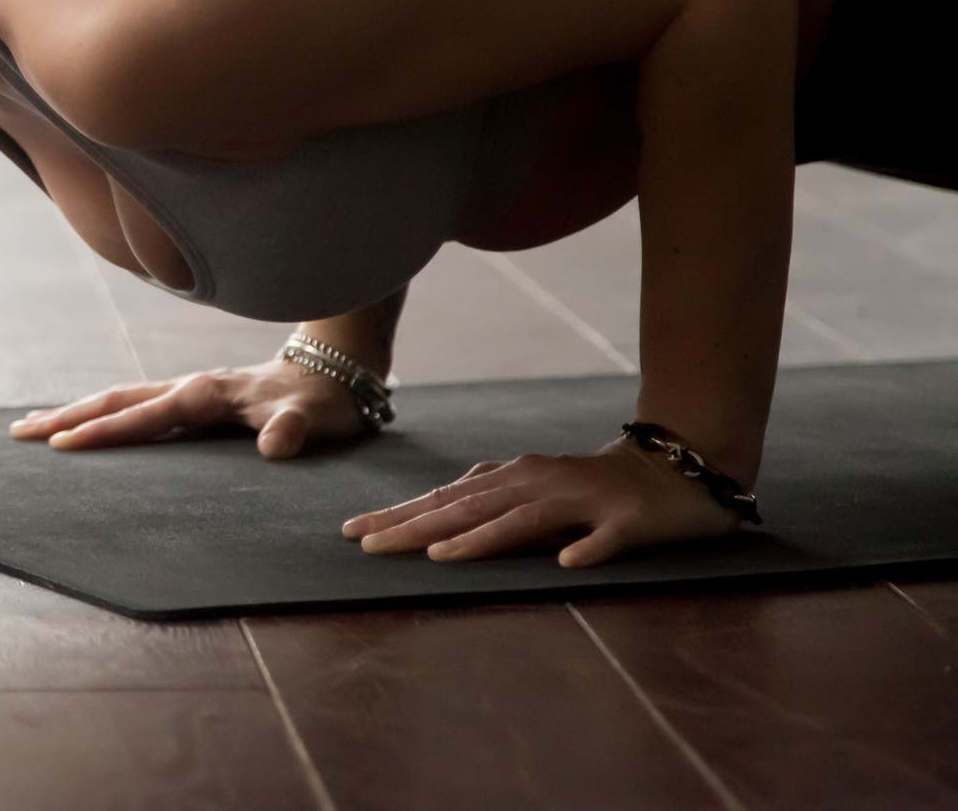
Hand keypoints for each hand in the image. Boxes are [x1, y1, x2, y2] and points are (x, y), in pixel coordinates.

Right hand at [8, 357, 376, 459]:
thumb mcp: (315, 419)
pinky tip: (86, 423)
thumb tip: (277, 445)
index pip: (143, 416)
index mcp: (204, 395)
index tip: (62, 446)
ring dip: (75, 412)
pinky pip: (134, 404)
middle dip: (66, 417)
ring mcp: (186, 391)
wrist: (336, 371)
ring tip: (32, 427)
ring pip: (118, 398)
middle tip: (19, 435)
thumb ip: (293, 429)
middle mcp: (187, 388)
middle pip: (114, 400)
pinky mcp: (191, 398)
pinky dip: (100, 412)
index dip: (103, 432)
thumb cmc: (323, 402)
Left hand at [340, 434, 747, 567]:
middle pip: (470, 507)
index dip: (400, 515)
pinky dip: (587, 550)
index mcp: (515, 479)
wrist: (680, 468)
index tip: (353, 532)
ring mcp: (583, 501)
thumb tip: (440, 510)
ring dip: (483, 539)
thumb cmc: (598, 486)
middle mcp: (540, 484)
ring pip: (526, 520)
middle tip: (369, 544)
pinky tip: (567, 565)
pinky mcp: (627, 521)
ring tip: (440, 557)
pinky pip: (606, 539)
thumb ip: (493, 497)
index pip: (447, 500)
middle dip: (417, 526)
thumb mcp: (537, 489)